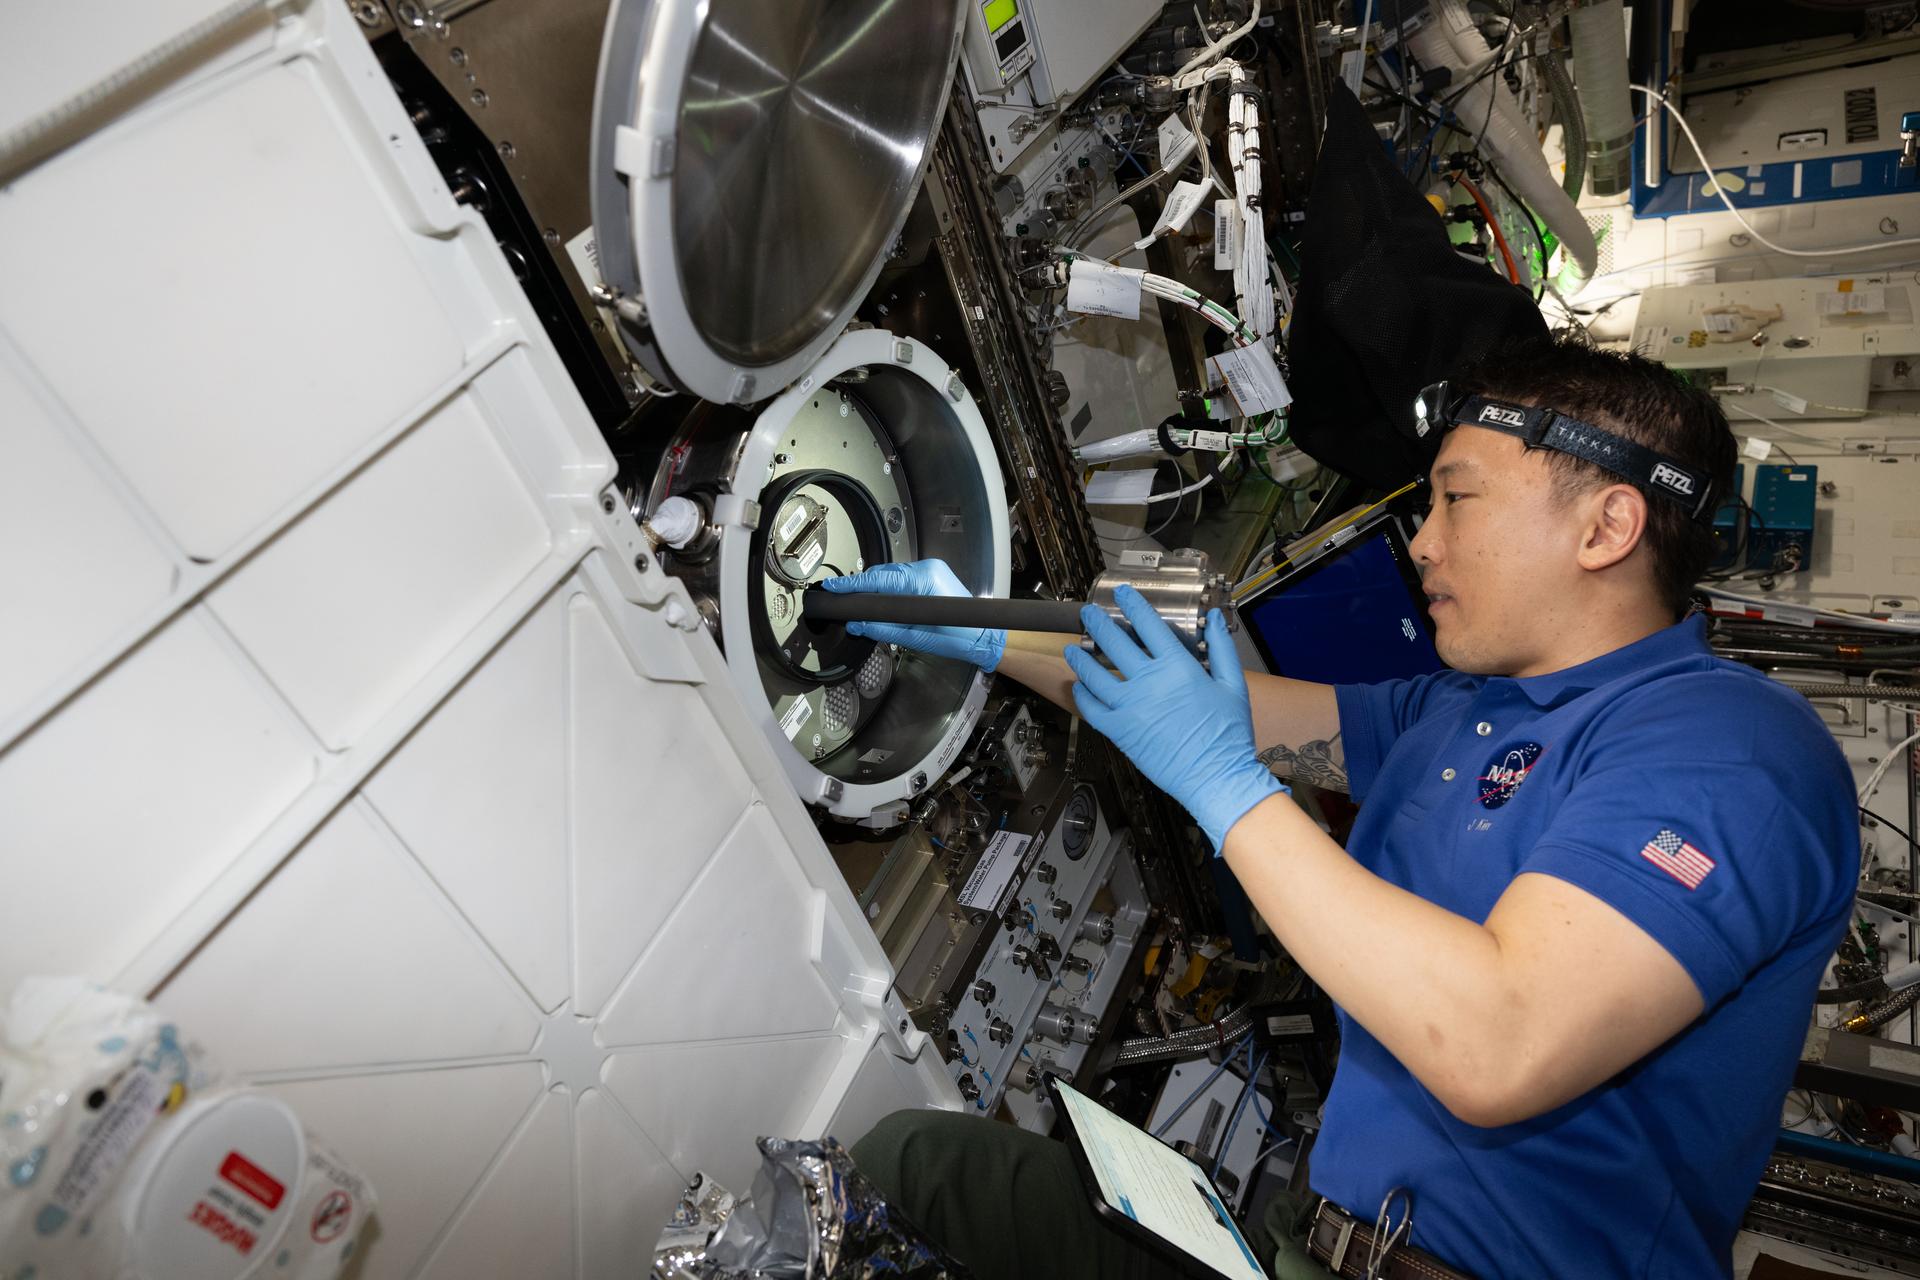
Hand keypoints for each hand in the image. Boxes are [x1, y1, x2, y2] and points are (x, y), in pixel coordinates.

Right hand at [818, 559, 1005, 671]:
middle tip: (844, 601)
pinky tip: (882, 599)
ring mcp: (931, 568)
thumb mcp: (915, 638)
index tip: (834, 589)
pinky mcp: (933, 573)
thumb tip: (857, 625)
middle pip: (883, 574)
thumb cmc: (958, 638)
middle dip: (863, 587)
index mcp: (923, 581)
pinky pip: (903, 577)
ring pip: (892, 575)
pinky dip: (891, 587)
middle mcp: (927, 568)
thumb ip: (882, 629)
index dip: (853, 585)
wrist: (984, 636)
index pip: (879, 580)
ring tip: (861, 603)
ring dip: (877, 588)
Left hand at [1064, 587, 1283, 850]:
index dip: (1132, 605)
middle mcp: (1149, 682)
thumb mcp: (1234, 685)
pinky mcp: (1120, 731)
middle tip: (1087, 613)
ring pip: (1094, 674)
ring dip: (1080, 657)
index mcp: (1178, 667)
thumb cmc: (1228, 735)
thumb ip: (1222, 648)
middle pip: (1114, 642)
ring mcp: (1130, 707)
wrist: (1216, 777)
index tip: (1122, 593)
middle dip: (1097, 623)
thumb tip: (1214, 617)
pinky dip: (1082, 695)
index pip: (1148, 625)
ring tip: (1073, 648)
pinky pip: (1091, 709)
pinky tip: (1079, 686)